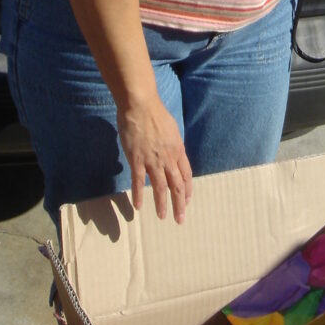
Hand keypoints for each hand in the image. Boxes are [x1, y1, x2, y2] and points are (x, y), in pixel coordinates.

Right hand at [117, 92, 192, 222]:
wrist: (141, 105)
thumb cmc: (155, 113)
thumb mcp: (171, 129)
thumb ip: (172, 145)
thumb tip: (173, 153)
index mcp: (178, 149)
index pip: (186, 175)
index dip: (187, 190)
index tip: (187, 201)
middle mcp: (168, 157)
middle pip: (177, 185)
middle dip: (180, 204)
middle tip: (180, 219)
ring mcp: (152, 160)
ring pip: (160, 187)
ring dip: (162, 204)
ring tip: (163, 216)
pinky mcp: (137, 159)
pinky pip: (138, 181)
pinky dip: (139, 195)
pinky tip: (138, 206)